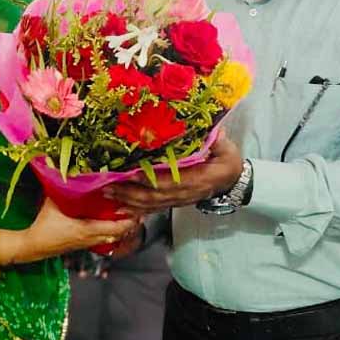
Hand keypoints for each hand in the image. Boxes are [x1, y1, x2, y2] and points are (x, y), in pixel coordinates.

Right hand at [19, 198, 139, 262]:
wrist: (33, 246)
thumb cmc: (43, 225)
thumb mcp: (52, 204)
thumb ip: (61, 188)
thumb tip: (67, 171)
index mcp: (85, 229)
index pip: (114, 228)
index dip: (128, 221)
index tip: (136, 210)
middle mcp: (90, 238)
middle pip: (118, 235)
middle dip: (129, 224)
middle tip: (137, 211)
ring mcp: (87, 244)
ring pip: (112, 239)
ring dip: (121, 230)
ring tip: (128, 217)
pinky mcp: (83, 246)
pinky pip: (104, 240)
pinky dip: (112, 233)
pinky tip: (112, 224)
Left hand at [105, 134, 243, 214]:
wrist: (231, 182)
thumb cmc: (227, 163)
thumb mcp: (227, 149)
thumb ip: (219, 141)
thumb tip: (213, 131)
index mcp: (199, 179)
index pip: (172, 181)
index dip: (152, 179)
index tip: (133, 173)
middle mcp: (186, 193)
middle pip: (155, 196)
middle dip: (131, 192)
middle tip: (109, 186)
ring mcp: (178, 200)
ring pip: (151, 204)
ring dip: (129, 201)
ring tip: (109, 194)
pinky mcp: (173, 202)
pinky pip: (153, 208)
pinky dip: (136, 208)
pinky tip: (120, 206)